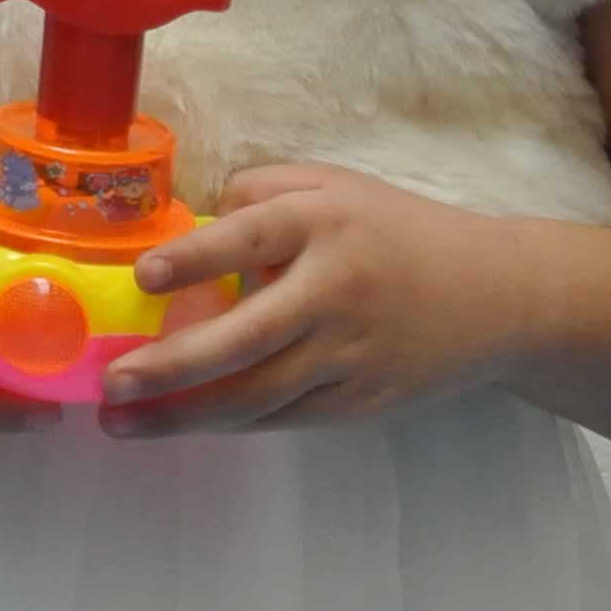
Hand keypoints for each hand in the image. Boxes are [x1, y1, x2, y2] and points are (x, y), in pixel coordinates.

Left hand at [97, 161, 518, 436]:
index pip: (252, 238)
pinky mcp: (362, 403)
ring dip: (184, 414)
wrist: (498, 298)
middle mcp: (336, 292)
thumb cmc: (394, 232)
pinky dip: (230, 423)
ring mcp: (351, 356)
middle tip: (111, 382)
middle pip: (247, 339)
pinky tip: (180, 422)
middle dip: (173, 367)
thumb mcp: (333, 187)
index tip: (144, 277)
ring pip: (259, 395)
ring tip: (121, 421)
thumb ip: (259, 193)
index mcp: (326, 226)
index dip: (197, 258)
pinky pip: (283, 418)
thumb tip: (187, 226)